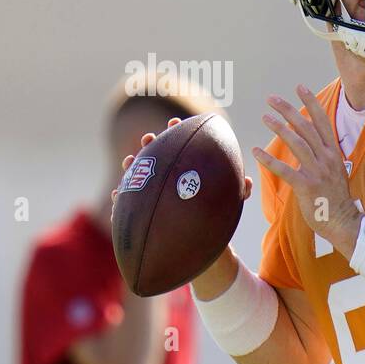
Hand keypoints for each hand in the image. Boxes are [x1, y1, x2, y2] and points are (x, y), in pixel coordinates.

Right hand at [111, 117, 255, 214]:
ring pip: (137, 175)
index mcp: (187, 169)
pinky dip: (121, 197)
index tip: (175, 122)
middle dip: (151, 143)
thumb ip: (239, 191)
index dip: (176, 131)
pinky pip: (127, 202)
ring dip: (131, 165)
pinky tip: (117, 193)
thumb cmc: (217, 215)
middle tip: (151, 138)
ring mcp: (153, 191)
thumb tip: (247, 182)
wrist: (202, 240)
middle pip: (156, 154)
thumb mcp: (229, 202)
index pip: (180, 144)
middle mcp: (167, 176)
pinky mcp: (142, 209)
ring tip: (130, 160)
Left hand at [252, 86, 360, 256]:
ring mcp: (318, 172)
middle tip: (272, 98)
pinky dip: (269, 159)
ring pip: (297, 143)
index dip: (311, 103)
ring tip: (265, 117)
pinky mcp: (306, 186)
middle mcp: (327, 159)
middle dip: (289, 110)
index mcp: (334, 153)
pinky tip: (256, 151)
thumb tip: (314, 144)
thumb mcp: (336, 171)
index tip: (300, 87)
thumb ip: (325, 156)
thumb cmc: (336, 198)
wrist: (343, 221)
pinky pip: (285, 170)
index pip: (322, 121)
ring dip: (279, 128)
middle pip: (306, 127)